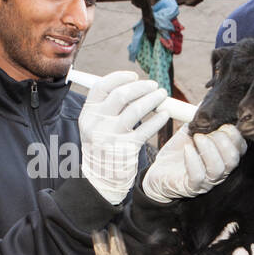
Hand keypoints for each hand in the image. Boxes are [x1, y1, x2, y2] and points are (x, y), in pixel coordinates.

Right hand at [79, 71, 169, 204]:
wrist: (100, 179)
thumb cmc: (101, 147)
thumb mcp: (94, 126)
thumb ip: (106, 107)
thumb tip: (131, 85)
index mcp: (88, 114)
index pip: (102, 86)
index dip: (120, 77)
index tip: (134, 75)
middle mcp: (97, 123)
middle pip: (121, 94)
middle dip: (141, 86)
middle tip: (154, 85)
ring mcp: (111, 136)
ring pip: (136, 109)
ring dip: (153, 99)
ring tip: (163, 95)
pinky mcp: (126, 148)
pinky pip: (146, 129)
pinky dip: (158, 119)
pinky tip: (165, 114)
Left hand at [142, 124, 246, 203]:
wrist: (160, 171)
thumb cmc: (180, 150)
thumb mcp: (193, 130)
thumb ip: (204, 117)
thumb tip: (210, 96)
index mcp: (224, 156)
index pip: (241, 148)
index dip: (236, 135)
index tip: (223, 124)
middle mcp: (220, 170)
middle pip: (233, 159)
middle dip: (222, 141)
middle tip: (208, 131)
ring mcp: (207, 181)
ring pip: (218, 168)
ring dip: (209, 149)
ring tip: (197, 137)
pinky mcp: (191, 187)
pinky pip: (198, 176)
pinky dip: (193, 160)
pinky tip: (187, 149)